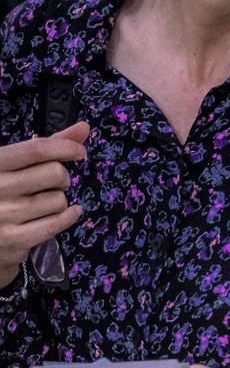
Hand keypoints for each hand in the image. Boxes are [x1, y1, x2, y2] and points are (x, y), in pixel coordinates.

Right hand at [0, 121, 88, 285]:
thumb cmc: (1, 193)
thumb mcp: (13, 165)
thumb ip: (46, 146)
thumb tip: (84, 127)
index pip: (36, 149)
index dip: (65, 147)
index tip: (79, 152)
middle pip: (54, 174)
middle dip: (61, 178)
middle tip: (53, 183)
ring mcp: (3, 215)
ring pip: (58, 200)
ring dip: (59, 201)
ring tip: (43, 203)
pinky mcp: (12, 240)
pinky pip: (55, 224)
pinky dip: (68, 217)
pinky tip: (71, 212)